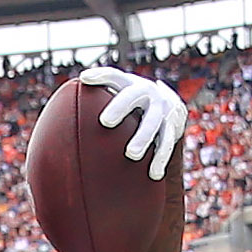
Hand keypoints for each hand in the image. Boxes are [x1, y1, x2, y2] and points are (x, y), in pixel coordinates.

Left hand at [80, 65, 188, 180]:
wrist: (171, 104)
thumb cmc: (133, 100)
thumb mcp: (120, 90)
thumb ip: (100, 88)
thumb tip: (79, 83)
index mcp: (132, 84)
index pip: (114, 76)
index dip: (100, 76)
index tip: (84, 79)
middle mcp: (149, 93)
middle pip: (133, 96)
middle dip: (120, 107)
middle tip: (104, 122)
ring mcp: (162, 110)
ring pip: (153, 123)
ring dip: (143, 138)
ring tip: (131, 155)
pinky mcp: (172, 128)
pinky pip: (167, 143)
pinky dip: (160, 159)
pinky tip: (154, 174)